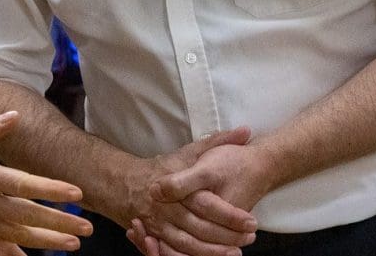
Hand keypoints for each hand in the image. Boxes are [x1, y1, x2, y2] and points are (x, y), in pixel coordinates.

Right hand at [0, 111, 91, 251]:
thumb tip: (15, 115)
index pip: (20, 183)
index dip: (50, 190)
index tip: (76, 193)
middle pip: (24, 215)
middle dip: (58, 223)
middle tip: (86, 228)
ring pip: (15, 235)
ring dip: (46, 240)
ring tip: (73, 243)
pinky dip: (18, 252)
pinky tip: (37, 255)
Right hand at [120, 128, 257, 255]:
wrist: (124, 183)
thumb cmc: (163, 167)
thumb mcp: (188, 152)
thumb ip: (217, 142)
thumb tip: (246, 131)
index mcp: (177, 186)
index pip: (206, 204)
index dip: (230, 216)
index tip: (251, 221)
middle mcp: (167, 208)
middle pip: (200, 228)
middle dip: (227, 236)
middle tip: (250, 237)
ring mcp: (159, 225)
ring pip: (188, 244)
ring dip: (212, 252)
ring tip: (236, 252)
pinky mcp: (154, 237)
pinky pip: (173, 253)